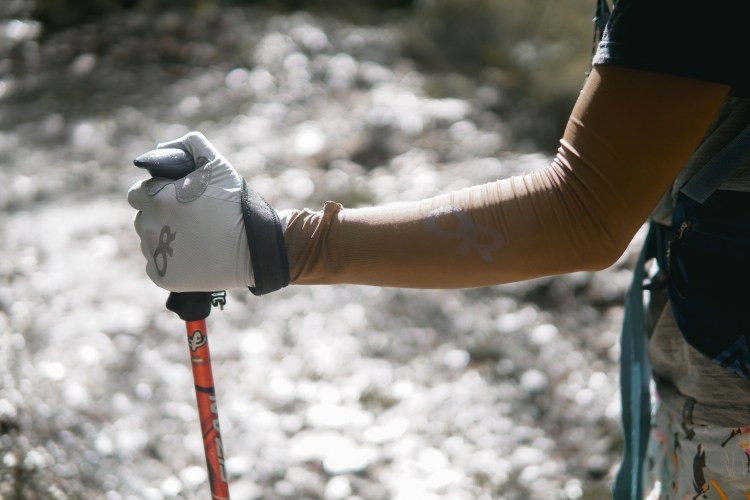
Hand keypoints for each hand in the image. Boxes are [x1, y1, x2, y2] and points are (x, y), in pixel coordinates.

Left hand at [128, 132, 288, 293]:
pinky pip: (156, 266)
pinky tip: (193, 256)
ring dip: (165, 239)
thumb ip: (187, 145)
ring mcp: (156, 255)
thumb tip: (162, 149)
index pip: (137, 195)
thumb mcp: (216, 163)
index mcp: (157, 199)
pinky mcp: (164, 278)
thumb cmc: (237, 204)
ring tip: (195, 238)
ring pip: (149, 243)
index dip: (157, 195)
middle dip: (160, 217)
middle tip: (191, 220)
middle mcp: (150, 227)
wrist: (257, 247)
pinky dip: (170, 262)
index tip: (178, 201)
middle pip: (142, 219)